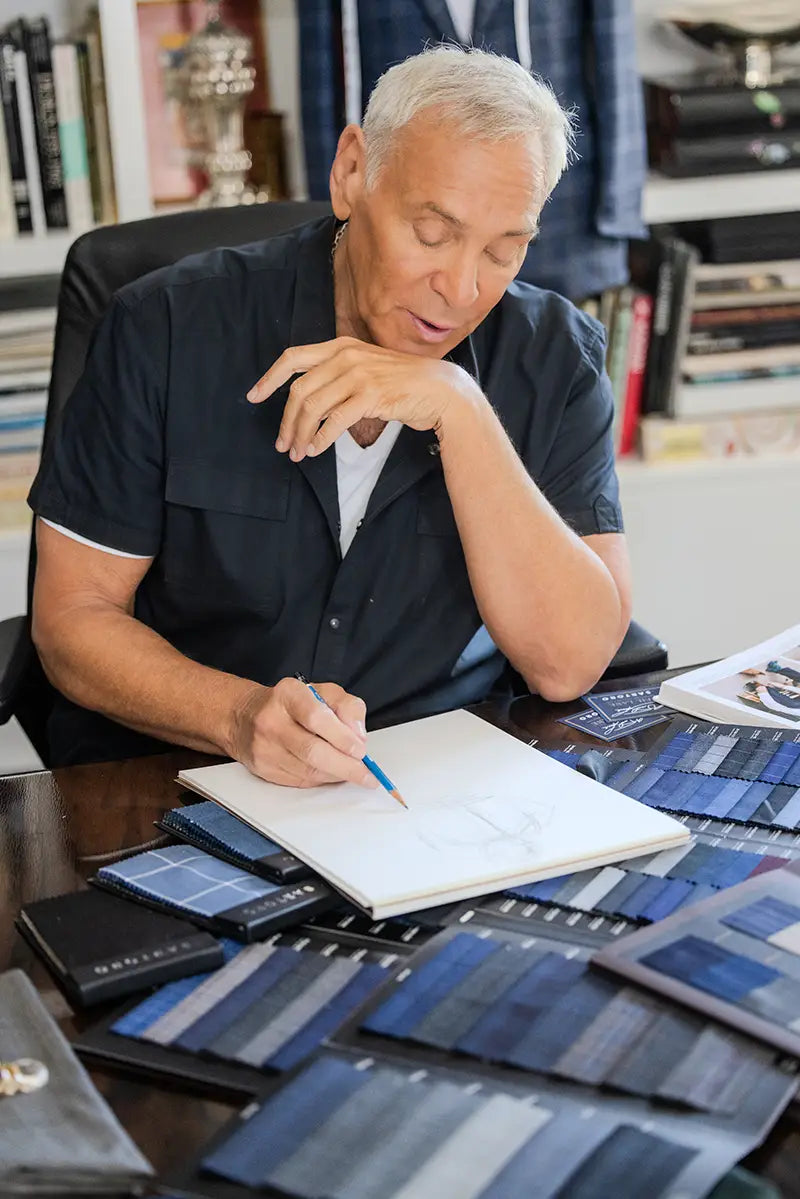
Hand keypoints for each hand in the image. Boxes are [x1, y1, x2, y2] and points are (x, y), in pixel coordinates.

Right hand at [230, 676, 378, 788]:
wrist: (245, 717)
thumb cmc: (291, 704)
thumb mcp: (322, 691)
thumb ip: (346, 706)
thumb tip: (359, 736)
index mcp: (288, 695)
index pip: (317, 717)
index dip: (342, 737)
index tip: (361, 750)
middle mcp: (271, 720)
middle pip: (313, 751)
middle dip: (345, 766)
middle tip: (366, 774)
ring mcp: (264, 747)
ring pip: (308, 771)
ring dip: (336, 775)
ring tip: (352, 772)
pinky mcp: (262, 768)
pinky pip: (300, 781)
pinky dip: (321, 780)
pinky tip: (331, 773)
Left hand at [246, 337, 480, 461]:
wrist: (440, 389)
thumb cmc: (402, 383)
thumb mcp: (365, 368)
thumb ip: (337, 376)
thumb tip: (306, 401)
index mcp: (339, 346)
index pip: (293, 358)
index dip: (269, 378)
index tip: (253, 397)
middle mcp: (345, 356)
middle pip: (299, 390)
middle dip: (286, 421)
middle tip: (283, 444)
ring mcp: (358, 374)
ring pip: (313, 408)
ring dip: (302, 435)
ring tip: (299, 453)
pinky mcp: (371, 395)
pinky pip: (335, 421)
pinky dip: (322, 439)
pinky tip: (317, 450)